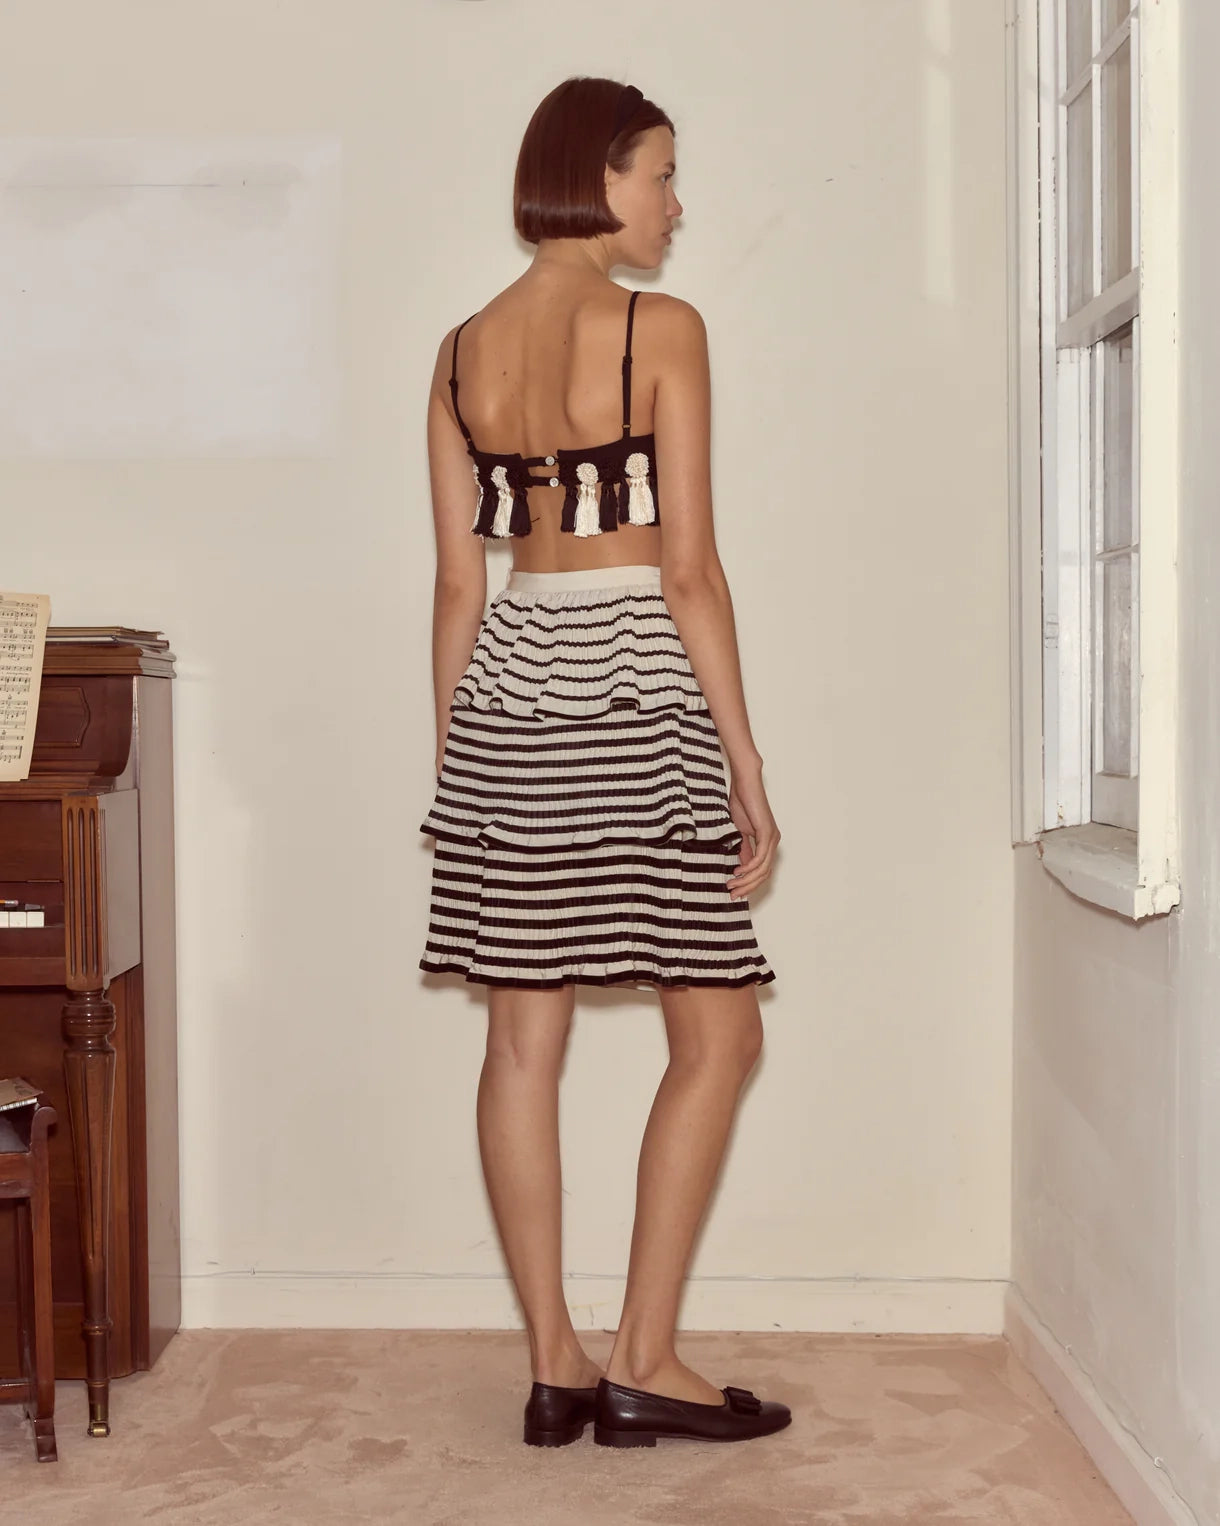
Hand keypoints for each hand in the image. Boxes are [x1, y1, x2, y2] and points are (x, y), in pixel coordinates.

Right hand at [725, 768, 778, 900]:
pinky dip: (749, 867)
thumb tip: (741, 867)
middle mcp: (774, 841)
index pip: (762, 870)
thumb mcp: (739, 832)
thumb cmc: (741, 802)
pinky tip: (738, 871)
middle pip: (764, 874)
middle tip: (732, 894)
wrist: (744, 783)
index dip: (749, 883)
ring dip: (746, 880)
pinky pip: (761, 857)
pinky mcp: (767, 832)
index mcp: (768, 842)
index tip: (734, 891)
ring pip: (763, 869)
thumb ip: (743, 849)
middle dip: (747, 887)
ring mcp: (772, 837)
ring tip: (731, 885)